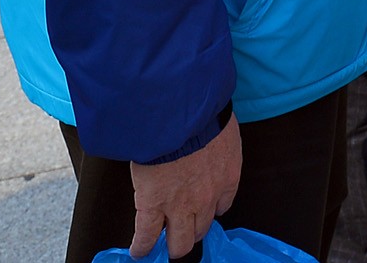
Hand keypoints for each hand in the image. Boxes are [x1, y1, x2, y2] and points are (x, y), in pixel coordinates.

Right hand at [131, 113, 240, 258]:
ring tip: (161, 246)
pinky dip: (142, 246)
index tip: (203, 209)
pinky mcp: (153, 206)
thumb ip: (218, 146)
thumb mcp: (222, 131)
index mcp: (227, 178)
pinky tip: (139, 251)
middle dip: (192, 232)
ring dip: (172, 244)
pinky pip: (147, 236)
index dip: (210, 210)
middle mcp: (207, 199)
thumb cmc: (202, 117)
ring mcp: (180, 206)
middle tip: (183, 232)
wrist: (178, 119)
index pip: (222, 206)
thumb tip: (210, 143)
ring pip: (179, 241)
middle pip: (202, 229)